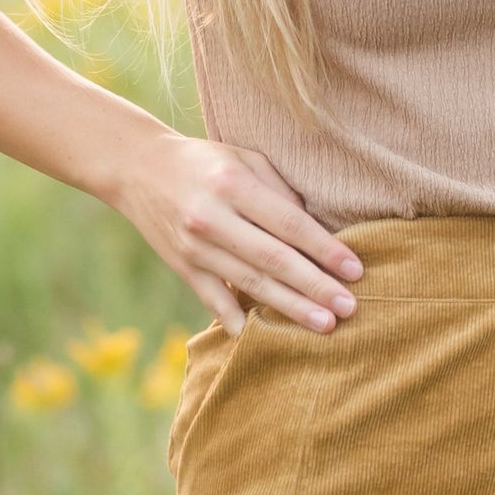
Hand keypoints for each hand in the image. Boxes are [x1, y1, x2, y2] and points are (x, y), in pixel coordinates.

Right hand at [113, 133, 363, 335]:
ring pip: (249, 283)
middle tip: (349, 308)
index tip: (355, 270)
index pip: (289, 223)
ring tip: (324, 324)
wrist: (139, 169)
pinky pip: (212, 298)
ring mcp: (194, 246)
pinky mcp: (181, 266)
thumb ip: (280, 191)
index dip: (325, 249)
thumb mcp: (245, 158)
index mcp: (234, 184)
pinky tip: (259, 336)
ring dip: (290, 307)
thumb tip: (318, 230)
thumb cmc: (207, 161)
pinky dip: (234, 318)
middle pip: (274, 259)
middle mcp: (213, 218)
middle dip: (315, 286)